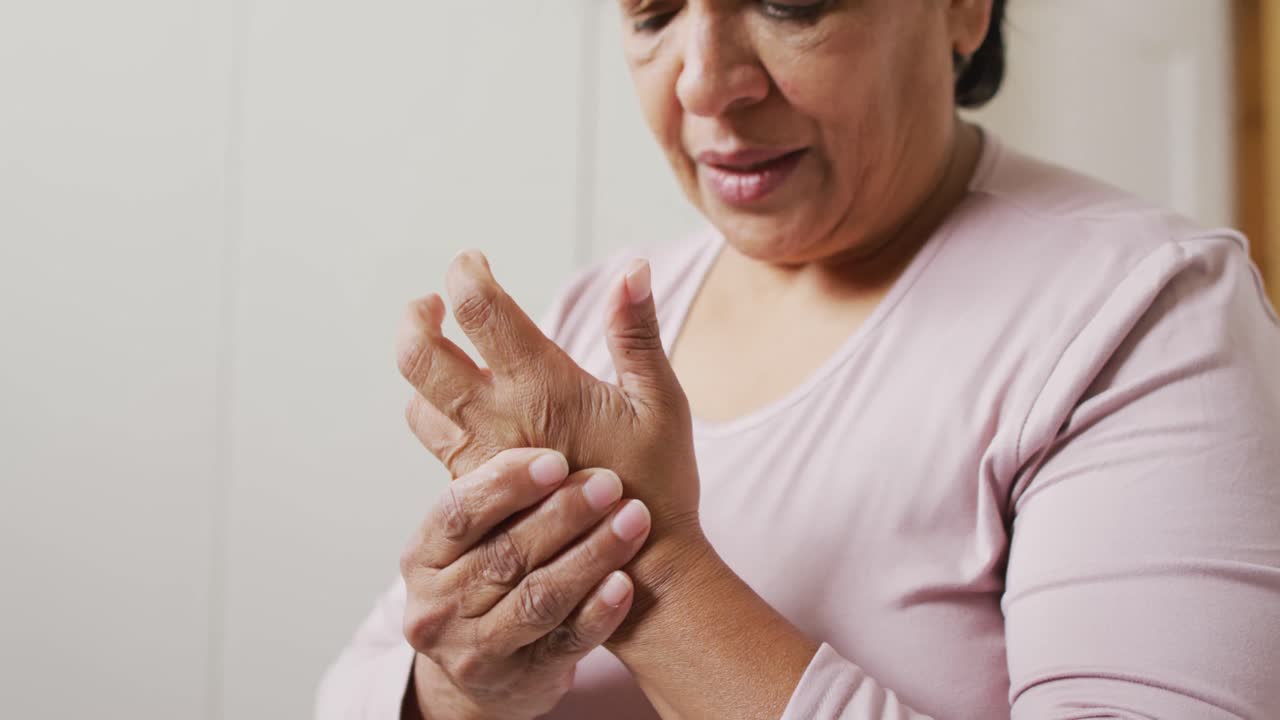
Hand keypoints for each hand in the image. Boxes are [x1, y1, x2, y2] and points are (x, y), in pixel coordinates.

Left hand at [396, 252, 701, 549]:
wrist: (637, 573)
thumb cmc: (658, 485)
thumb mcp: (661, 402)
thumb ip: (637, 333)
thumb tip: (632, 269)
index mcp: (543, 386)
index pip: (479, 309)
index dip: (466, 273)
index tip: (472, 263)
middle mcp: (498, 419)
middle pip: (420, 353)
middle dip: (417, 316)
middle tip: (433, 302)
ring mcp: (480, 458)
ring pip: (416, 399)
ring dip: (421, 365)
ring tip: (440, 347)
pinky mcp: (475, 490)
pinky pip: (431, 440)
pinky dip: (432, 409)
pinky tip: (458, 402)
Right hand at [399, 448, 650, 719]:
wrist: (488, 672)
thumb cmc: (487, 574)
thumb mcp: (468, 535)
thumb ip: (488, 482)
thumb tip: (495, 386)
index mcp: (423, 555)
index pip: (457, 513)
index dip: (506, 484)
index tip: (556, 458)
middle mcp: (440, 605)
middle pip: (504, 555)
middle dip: (562, 515)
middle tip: (610, 482)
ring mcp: (478, 649)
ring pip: (538, 598)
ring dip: (591, 555)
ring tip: (634, 519)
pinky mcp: (523, 678)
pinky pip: (567, 642)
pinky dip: (598, 611)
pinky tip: (626, 582)